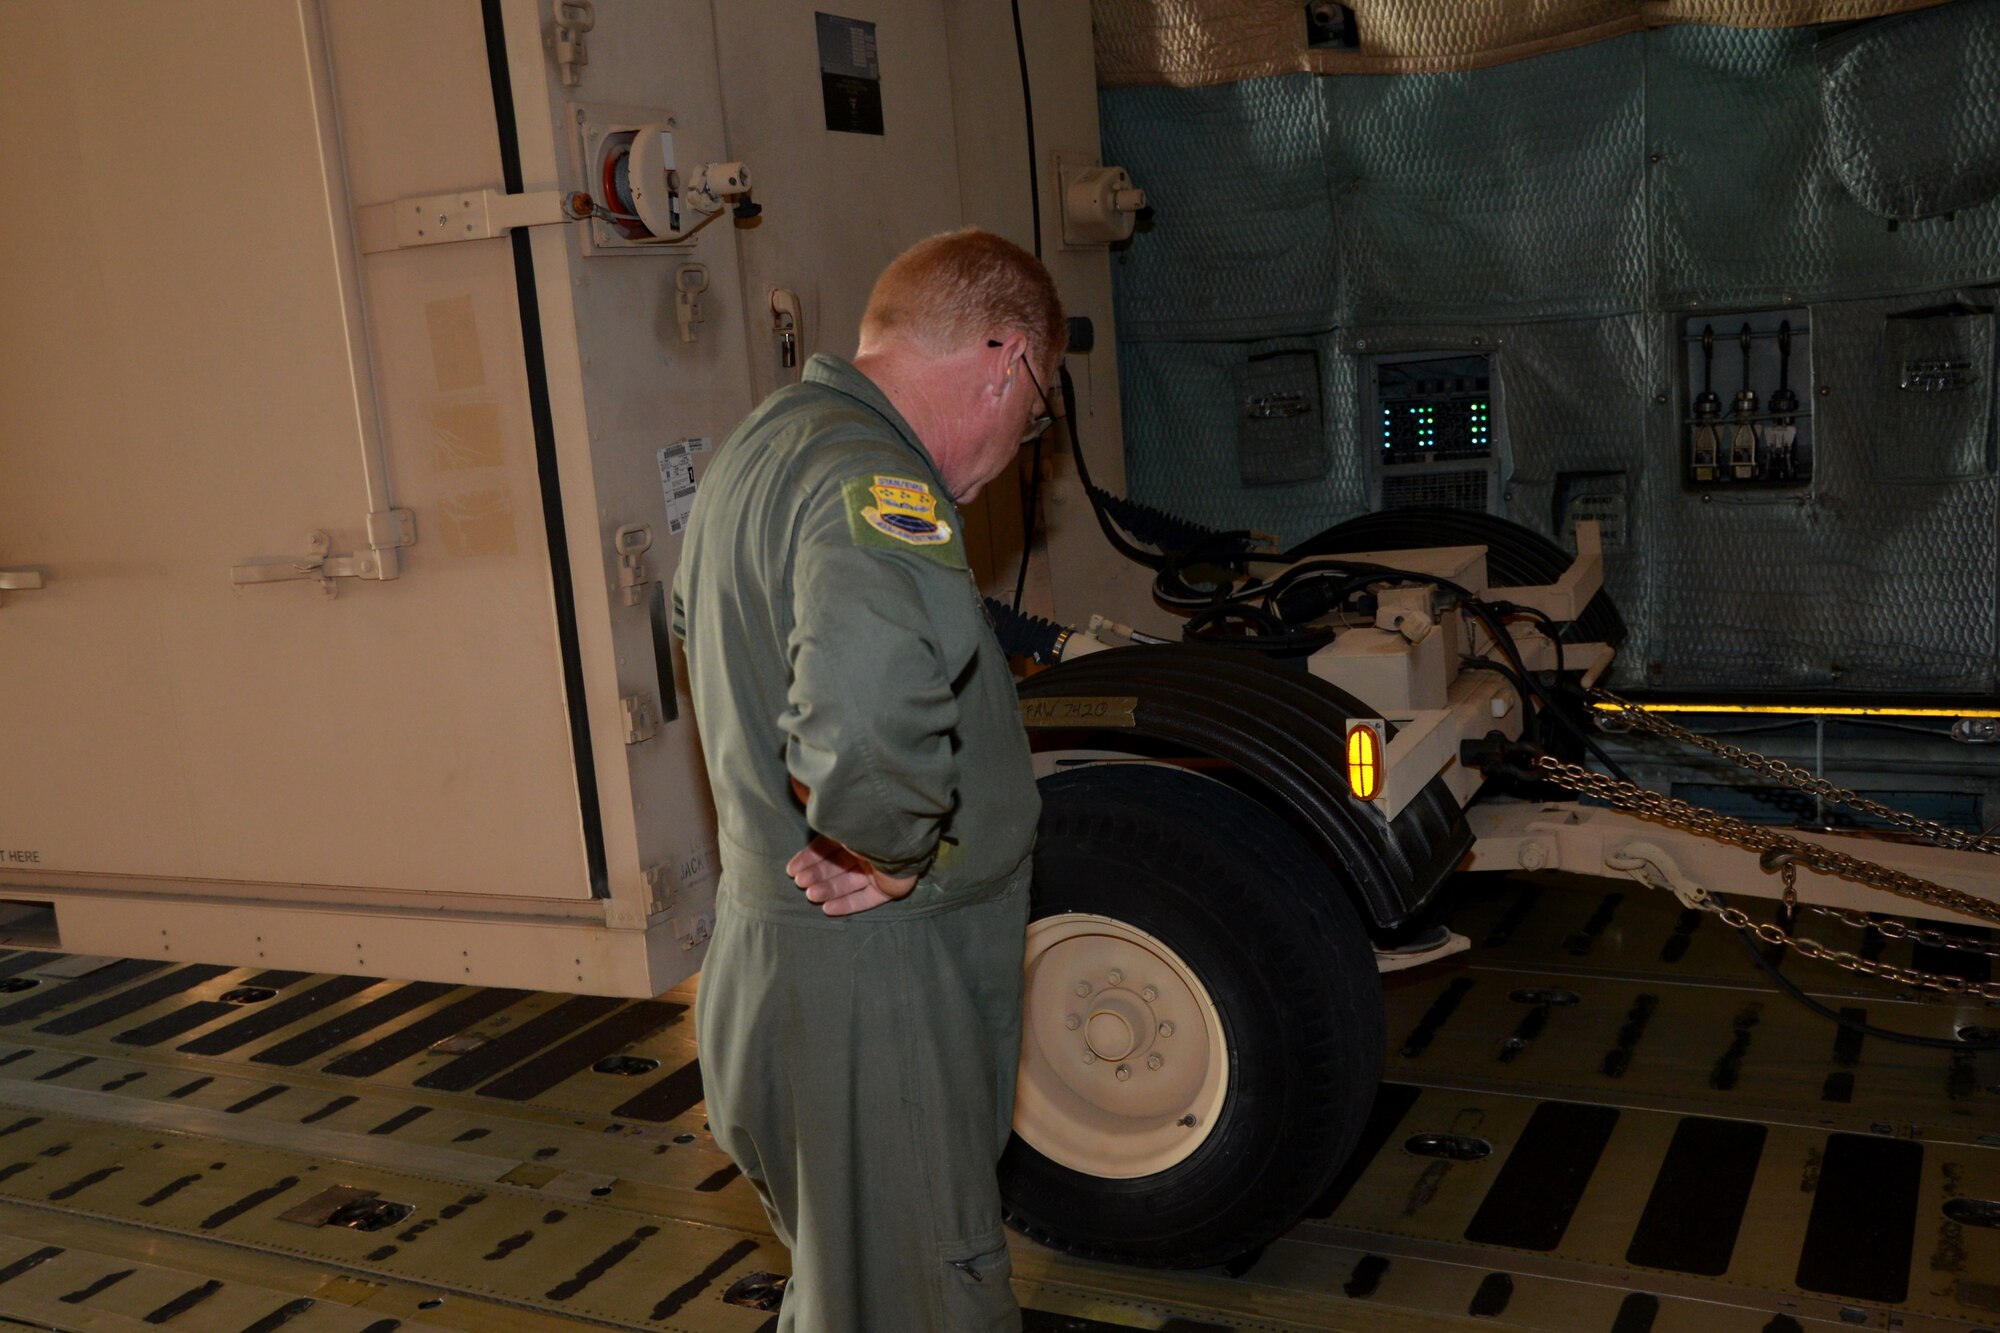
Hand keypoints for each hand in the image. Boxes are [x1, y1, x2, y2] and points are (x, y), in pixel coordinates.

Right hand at [786, 836, 918, 916]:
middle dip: (817, 875)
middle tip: (800, 883)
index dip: (809, 859)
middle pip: (837, 867)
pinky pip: (866, 899)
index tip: (791, 871)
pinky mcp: (889, 887)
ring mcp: (879, 869)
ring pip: (849, 883)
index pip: (828, 847)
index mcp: (855, 830)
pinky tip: (827, 909)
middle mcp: (867, 849)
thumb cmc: (862, 823)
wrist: (893, 834)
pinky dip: (847, 904)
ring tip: (810, 895)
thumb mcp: (834, 824)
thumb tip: (799, 801)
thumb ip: (819, 824)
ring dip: (828, 890)